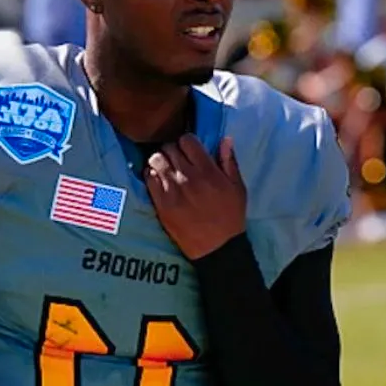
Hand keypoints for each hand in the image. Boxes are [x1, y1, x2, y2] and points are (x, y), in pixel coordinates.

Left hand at [144, 135, 246, 260]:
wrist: (217, 247)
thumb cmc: (230, 215)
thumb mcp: (237, 187)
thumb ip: (229, 161)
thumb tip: (225, 138)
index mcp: (208, 171)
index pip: (187, 140)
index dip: (187, 142)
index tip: (189, 150)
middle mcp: (188, 177)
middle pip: (169, 147)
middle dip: (173, 150)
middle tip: (177, 160)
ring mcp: (172, 191)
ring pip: (155, 160)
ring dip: (160, 161)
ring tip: (166, 169)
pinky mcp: (161, 204)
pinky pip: (148, 179)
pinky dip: (152, 175)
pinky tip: (159, 181)